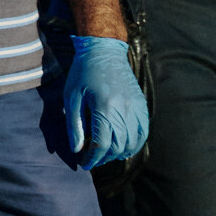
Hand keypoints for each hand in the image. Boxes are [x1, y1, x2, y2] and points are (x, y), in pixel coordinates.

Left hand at [64, 35, 149, 168]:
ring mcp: (136, 107)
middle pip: (119, 146)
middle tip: (93, 159)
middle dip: (105, 157)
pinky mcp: (142, 105)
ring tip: (106, 154)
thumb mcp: (72, 97)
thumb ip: (74, 124)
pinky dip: (135, 144)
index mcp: (105, 107)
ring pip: (133, 142)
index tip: (84, 164)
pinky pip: (143, 132)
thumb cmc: (83, 72)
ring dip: (120, 153)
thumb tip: (77, 149)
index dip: (92, 158)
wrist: (104, 51)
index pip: (102, 144)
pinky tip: (124, 147)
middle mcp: (124, 109)